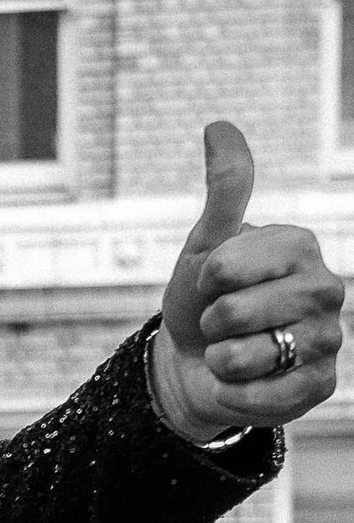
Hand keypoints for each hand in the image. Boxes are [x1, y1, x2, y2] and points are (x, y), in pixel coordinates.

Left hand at [155, 123, 342, 440]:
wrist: (195, 362)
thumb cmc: (201, 299)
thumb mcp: (204, 245)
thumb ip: (223, 191)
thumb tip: (219, 126)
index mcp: (299, 247)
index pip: (227, 266)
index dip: (204, 280)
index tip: (212, 282)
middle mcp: (326, 289)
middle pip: (234, 312)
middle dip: (210, 322)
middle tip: (221, 322)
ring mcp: (327, 339)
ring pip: (248, 355)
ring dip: (221, 359)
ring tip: (232, 352)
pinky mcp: (319, 385)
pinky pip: (264, 396)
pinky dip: (234, 393)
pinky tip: (239, 383)